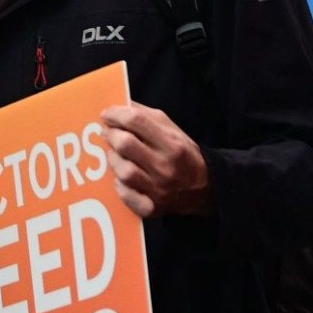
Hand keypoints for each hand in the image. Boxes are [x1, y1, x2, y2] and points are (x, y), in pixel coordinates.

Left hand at [97, 103, 212, 217]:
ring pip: (122, 171)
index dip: (116, 114)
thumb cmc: (182, 154)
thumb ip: (146, 116)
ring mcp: (158, 190)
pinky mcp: (152, 208)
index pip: (136, 120)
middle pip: (124, 145)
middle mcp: (166, 167)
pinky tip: (122, 178)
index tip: (107, 114)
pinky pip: (125, 195)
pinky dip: (119, 185)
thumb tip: (119, 104)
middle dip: (110, 135)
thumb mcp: (171, 129)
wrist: (204, 188)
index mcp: (172, 143)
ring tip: (115, 154)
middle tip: (107, 132)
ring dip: (113, 159)